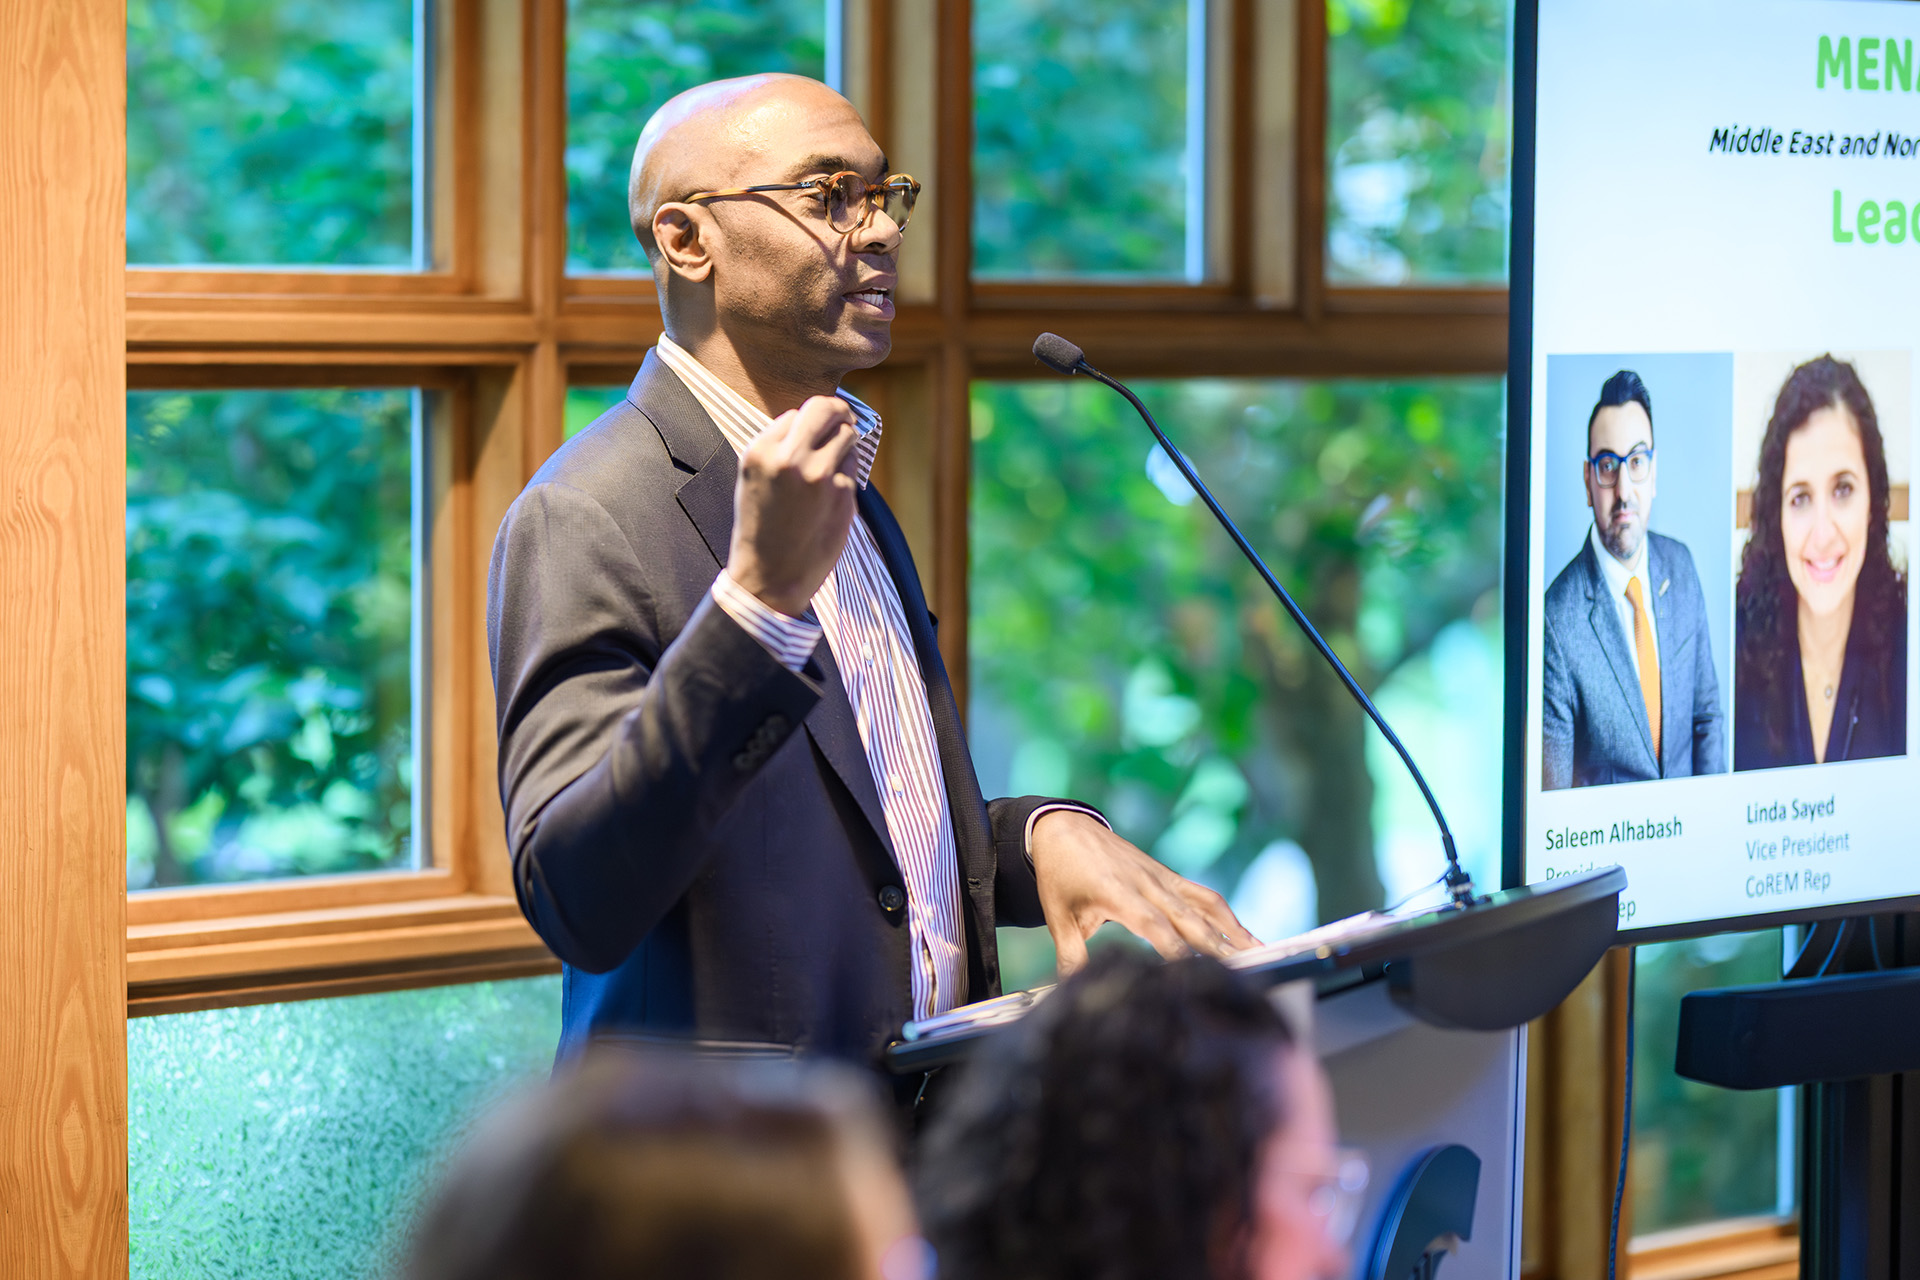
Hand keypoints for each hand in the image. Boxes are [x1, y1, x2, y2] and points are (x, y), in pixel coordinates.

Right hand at [728, 396, 861, 614]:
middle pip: (826, 408)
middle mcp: (790, 458)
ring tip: (832, 467)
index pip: (796, 413)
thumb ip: (780, 447)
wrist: (769, 577)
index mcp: (761, 451)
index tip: (815, 434)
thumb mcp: (755, 478)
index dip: (808, 423)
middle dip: (839, 412)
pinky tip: (831, 497)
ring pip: (847, 435)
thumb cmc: (762, 528)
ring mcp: (819, 475)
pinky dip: (847, 475)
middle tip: (846, 419)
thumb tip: (817, 423)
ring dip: (846, 445)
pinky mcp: (843, 494)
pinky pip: (853, 468)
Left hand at [1030, 810, 1261, 975]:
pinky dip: (1226, 915)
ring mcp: (1161, 877)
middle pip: (1188, 917)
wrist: (1065, 830)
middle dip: (1217, 946)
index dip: (1174, 949)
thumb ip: (1071, 956)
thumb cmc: (1060, 876)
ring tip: (1260, 953)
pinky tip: (1244, 935)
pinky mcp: (1168, 876)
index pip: (1152, 925)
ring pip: (1205, 904)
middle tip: (1245, 971)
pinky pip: (1203, 895)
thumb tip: (1073, 993)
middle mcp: (1145, 883)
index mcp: (1116, 893)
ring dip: (1233, 929)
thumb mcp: (1058, 917)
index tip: (1192, 975)